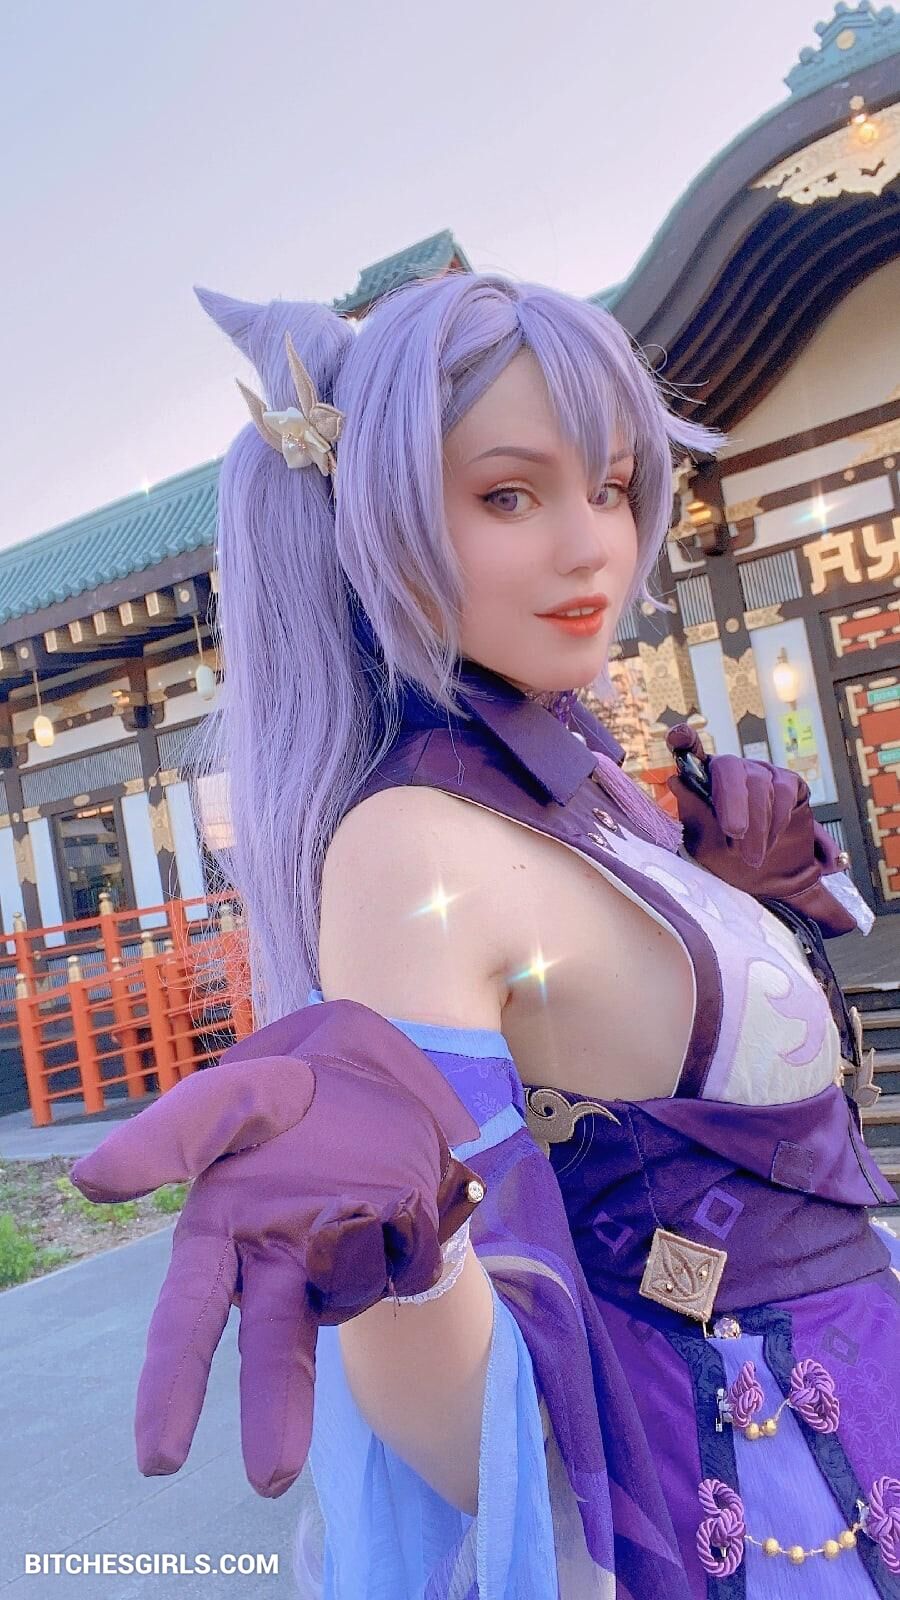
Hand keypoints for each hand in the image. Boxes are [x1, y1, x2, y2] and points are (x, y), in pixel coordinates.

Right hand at [70, 1000, 481, 1498]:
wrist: (380, 1074)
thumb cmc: (286, 1097)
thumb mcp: (233, 1096)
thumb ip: (173, 1135)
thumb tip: (87, 1181)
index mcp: (223, 1234)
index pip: (188, 1316)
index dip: (172, 1385)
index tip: (160, 1457)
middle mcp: (279, 1266)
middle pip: (272, 1350)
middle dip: (272, 1409)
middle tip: (269, 1476)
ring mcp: (343, 1265)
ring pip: (343, 1303)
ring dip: (345, 1302)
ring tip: (340, 1276)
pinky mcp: (402, 1250)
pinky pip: (401, 1257)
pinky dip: (400, 1235)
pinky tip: (397, 1201)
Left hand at [665, 724, 856, 933]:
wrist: (763, 874)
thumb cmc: (724, 854)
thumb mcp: (702, 842)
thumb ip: (693, 813)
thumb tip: (676, 779)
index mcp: (700, 778)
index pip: (689, 750)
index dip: (684, 739)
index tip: (677, 735)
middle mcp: (729, 768)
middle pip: (730, 770)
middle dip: (733, 803)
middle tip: (734, 833)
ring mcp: (759, 771)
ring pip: (758, 784)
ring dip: (756, 823)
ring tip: (751, 857)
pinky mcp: (787, 781)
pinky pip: (783, 793)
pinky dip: (777, 820)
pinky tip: (770, 843)